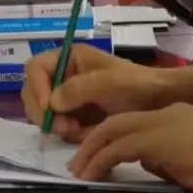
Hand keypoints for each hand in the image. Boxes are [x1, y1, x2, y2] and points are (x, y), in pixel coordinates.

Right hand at [22, 45, 166, 142]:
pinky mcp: (74, 114)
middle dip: (44, 112)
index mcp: (69, 58)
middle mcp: (63, 74)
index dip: (36, 88)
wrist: (160, 103)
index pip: (35, 68)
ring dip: (56, 124)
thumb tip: (52, 102)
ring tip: (78, 131)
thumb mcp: (108, 82)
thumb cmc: (136, 85)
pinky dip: (67, 132)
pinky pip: (58, 125)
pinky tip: (84, 133)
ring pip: (43, 111)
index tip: (49, 109)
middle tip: (64, 128)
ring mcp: (68, 95)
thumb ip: (78, 89)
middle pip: (32, 91)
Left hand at [68, 103, 192, 192]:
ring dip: (91, 152)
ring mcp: (160, 124)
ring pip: (112, 131)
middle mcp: (163, 114)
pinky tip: (92, 176)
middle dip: (93, 142)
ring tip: (78, 172)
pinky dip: (101, 160)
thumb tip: (150, 165)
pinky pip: (118, 148)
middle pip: (115, 122)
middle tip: (78, 163)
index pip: (134, 122)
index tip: (98, 155)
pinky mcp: (158, 140)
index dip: (112, 138)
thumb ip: (171, 157)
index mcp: (175, 116)